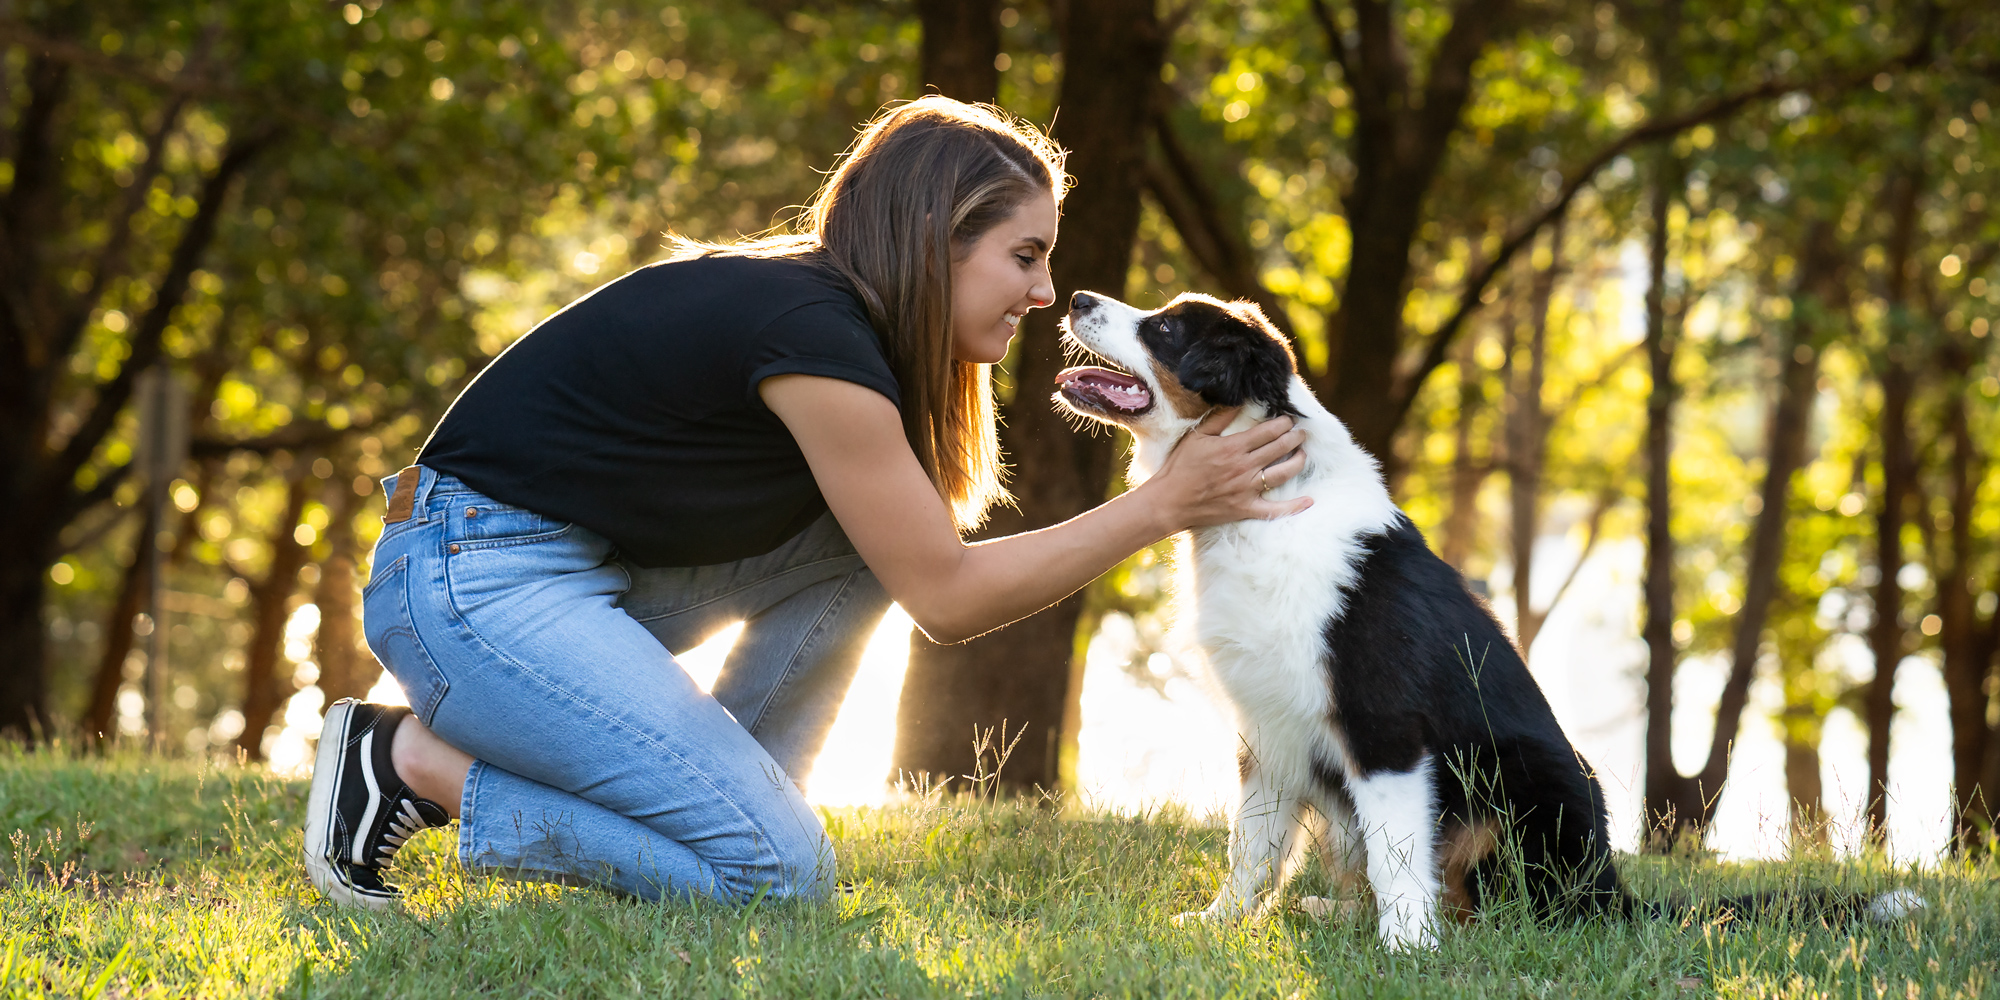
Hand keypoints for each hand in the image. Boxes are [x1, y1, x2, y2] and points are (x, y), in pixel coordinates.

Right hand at [1145, 408, 1311, 529]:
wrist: (1169, 500)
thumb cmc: (1180, 467)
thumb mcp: (1197, 437)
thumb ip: (1220, 418)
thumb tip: (1239, 403)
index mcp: (1233, 447)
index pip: (1268, 431)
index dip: (1283, 423)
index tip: (1289, 419)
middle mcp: (1244, 467)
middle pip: (1279, 448)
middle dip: (1295, 437)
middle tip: (1302, 432)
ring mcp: (1247, 489)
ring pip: (1283, 473)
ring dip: (1298, 461)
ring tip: (1303, 453)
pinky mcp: (1246, 508)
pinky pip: (1274, 509)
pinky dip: (1293, 507)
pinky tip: (1308, 501)